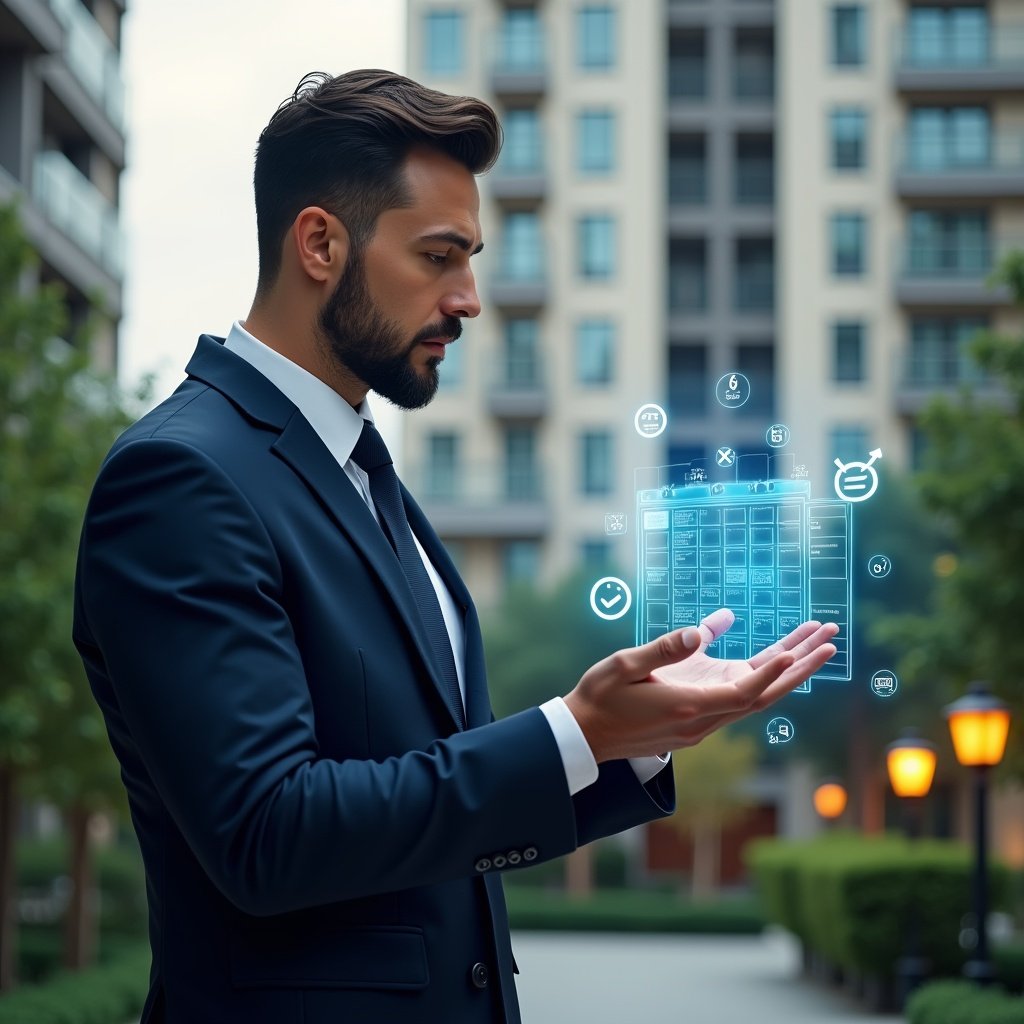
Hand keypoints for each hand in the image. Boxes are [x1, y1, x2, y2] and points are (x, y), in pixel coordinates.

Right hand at [563, 609, 837, 762]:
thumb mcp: (623, 665)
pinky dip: (764, 676)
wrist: (586, 736)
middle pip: (764, 696)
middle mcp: (701, 720)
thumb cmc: (601, 698)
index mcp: (686, 706)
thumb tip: (701, 629)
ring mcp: (701, 723)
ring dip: (788, 670)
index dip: (774, 672)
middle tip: (831, 640)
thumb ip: (663, 649)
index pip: (744, 692)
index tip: (801, 649)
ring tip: (815, 641)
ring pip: (756, 697)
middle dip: (800, 667)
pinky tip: (776, 654)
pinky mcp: (697, 720)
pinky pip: (739, 697)